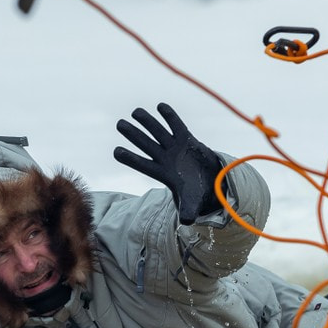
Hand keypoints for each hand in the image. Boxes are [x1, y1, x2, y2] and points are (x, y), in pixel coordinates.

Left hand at [114, 103, 224, 224]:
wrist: (211, 183)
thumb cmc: (197, 195)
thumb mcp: (193, 204)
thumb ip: (188, 211)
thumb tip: (186, 222)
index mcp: (163, 173)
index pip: (143, 164)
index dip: (131, 158)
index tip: (116, 151)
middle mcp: (165, 158)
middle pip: (146, 144)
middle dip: (134, 134)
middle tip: (120, 124)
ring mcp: (175, 148)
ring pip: (158, 132)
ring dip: (148, 122)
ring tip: (135, 112)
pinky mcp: (187, 140)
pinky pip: (176, 126)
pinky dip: (170, 116)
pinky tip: (160, 106)